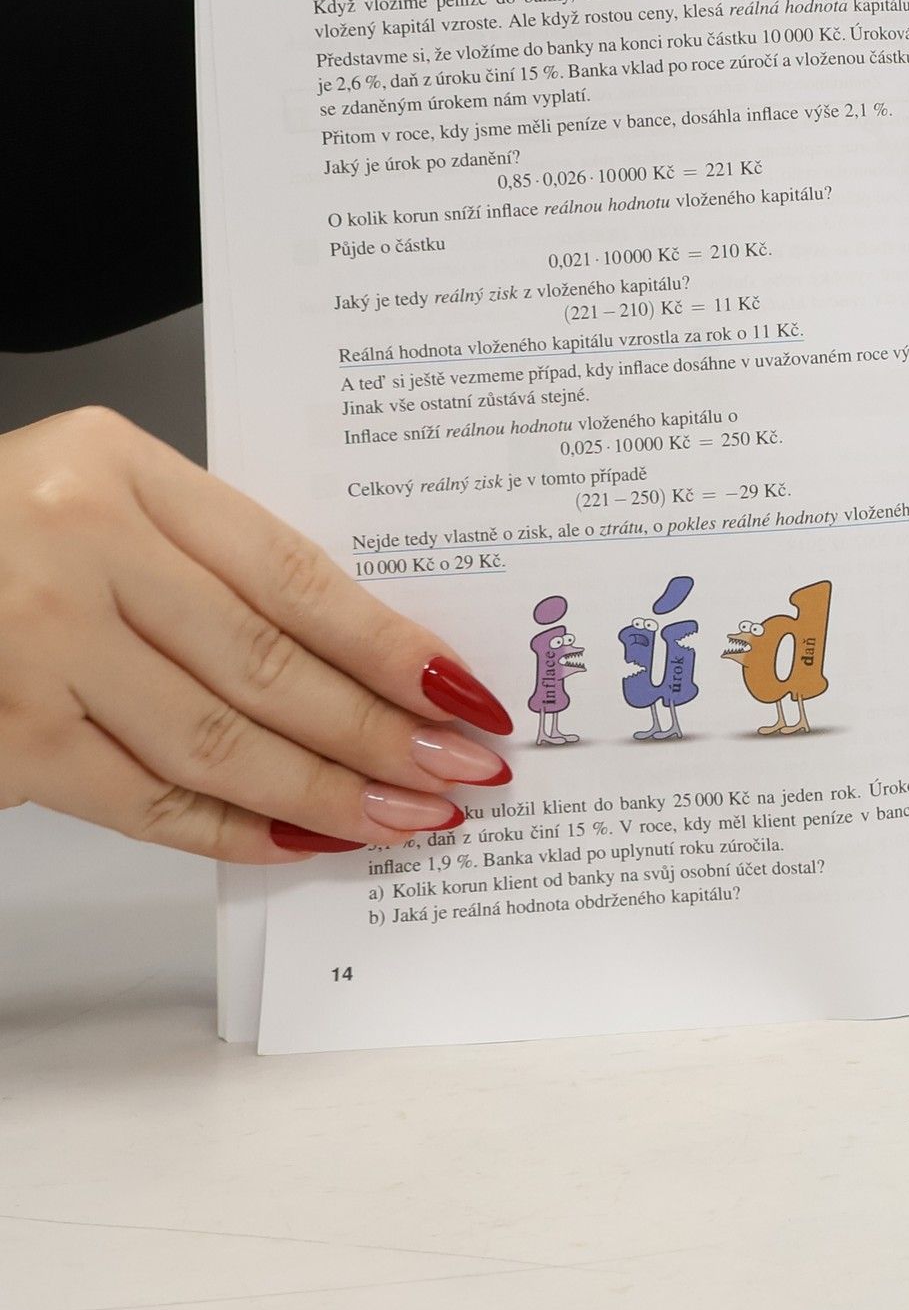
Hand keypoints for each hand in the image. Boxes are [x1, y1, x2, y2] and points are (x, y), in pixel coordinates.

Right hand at [0, 408, 516, 861]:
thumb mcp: (101, 492)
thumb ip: (208, 555)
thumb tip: (358, 653)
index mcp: (122, 468)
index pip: (293, 573)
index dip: (389, 644)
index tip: (462, 692)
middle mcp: (77, 548)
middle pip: (268, 663)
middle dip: (381, 732)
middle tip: (463, 773)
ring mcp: (32, 647)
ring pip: (217, 741)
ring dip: (326, 792)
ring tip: (408, 819)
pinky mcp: (5, 735)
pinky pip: (143, 799)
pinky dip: (232, 829)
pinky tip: (301, 841)